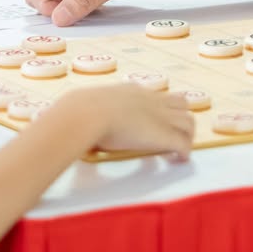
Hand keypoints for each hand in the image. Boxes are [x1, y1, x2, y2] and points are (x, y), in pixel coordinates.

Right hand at [63, 85, 194, 159]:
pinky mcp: (163, 136)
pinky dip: (185, 152)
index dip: (161, 107)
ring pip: (189, 121)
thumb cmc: (79, 111)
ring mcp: (159, 117)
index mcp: (132, 91)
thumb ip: (82, 111)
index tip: (157, 118)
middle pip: (181, 103)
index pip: (156, 95)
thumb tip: (64, 119)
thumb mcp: (84, 105)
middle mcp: (151, 100)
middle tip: (176, 132)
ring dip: (187, 135)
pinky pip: (183, 144)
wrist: (86, 114)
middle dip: (182, 116)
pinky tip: (180, 160)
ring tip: (181, 148)